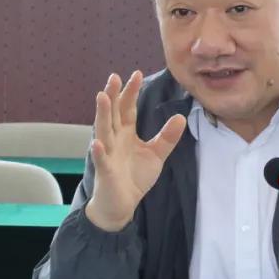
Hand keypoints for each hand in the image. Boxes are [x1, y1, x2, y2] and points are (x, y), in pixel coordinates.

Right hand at [86, 71, 186, 231]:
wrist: (120, 204)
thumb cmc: (134, 177)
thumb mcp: (156, 155)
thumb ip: (167, 137)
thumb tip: (181, 117)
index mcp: (125, 134)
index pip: (127, 109)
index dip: (131, 92)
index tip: (136, 74)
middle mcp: (114, 140)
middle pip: (113, 114)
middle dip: (113, 96)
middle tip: (114, 77)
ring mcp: (107, 154)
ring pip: (103, 131)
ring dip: (103, 114)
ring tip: (102, 97)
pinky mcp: (105, 172)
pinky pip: (101, 160)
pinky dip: (98, 152)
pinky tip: (97, 142)